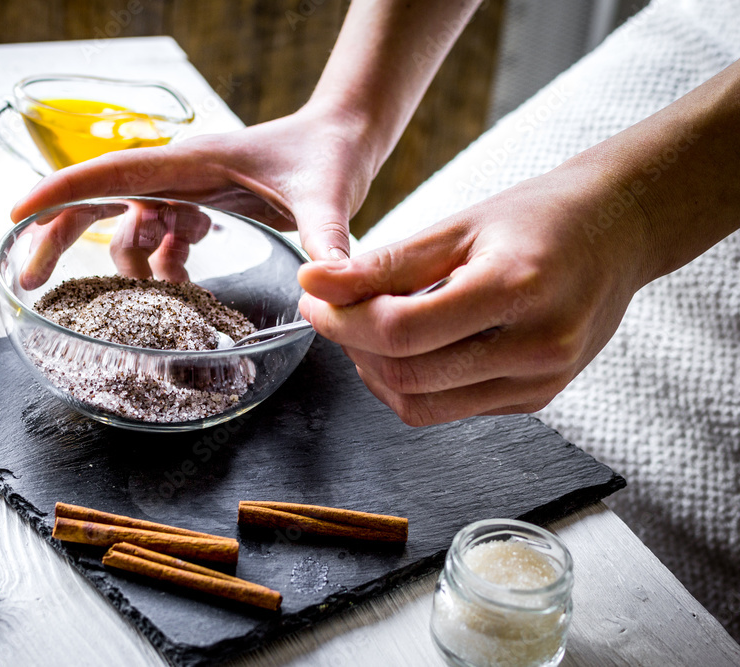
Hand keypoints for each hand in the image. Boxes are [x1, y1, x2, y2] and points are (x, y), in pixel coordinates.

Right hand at [11, 104, 376, 272]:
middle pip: (98, 203)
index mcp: (189, 162)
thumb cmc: (329, 153)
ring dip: (133, 272)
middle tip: (31, 283)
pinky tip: (185, 289)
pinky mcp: (199, 209)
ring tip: (154, 310)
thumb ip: (325, 239)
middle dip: (59, 238)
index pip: (111, 174)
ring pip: (131, 233)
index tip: (15, 214)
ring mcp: (184, 193)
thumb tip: (327, 286)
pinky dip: (165, 271)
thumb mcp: (328, 196)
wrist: (343, 139)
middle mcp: (176, 177)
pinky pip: (162, 246)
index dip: (60, 193)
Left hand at [297, 163, 650, 425]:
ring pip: (423, 406)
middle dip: (352, 347)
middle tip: (330, 312)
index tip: (314, 298)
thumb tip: (315, 284)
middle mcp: (536, 347)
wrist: (617, 234)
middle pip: (408, 376)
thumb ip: (384, 263)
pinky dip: (413, 383)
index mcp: (516, 288)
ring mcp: (541, 382)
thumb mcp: (458, 226)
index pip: (402, 330)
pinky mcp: (537, 400)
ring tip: (364, 329)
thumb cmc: (537, 218)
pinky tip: (407, 346)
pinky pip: (451, 409)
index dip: (343, 321)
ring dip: (376, 373)